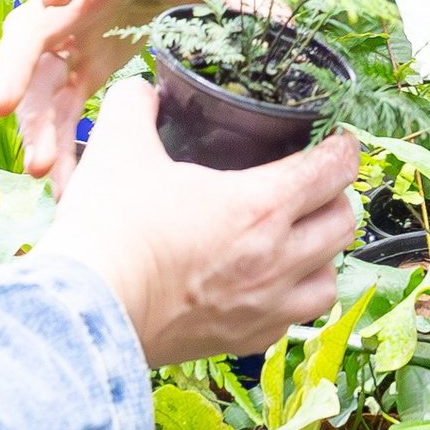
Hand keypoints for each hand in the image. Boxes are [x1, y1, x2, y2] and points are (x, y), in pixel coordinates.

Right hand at [0, 0, 266, 179]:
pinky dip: (59, 145)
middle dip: (18, 69)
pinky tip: (66, 189)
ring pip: (39, 81)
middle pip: (32, 30)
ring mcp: (69, 36)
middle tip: (3, 108)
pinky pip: (56, 111)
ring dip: (37, 124)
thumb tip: (291, 29)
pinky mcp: (76, 66)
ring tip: (44, 171)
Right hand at [43, 76, 359, 367]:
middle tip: (313, 183)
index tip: (335, 138)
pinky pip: (293, 320)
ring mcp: (264, 307)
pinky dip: (291, 298)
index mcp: (260, 206)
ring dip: (322, 254)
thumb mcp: (119, 147)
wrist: (86, 311)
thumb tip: (142, 90)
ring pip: (330, 278)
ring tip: (298, 237)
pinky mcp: (243, 340)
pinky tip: (266, 284)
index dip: (342, 147)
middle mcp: (276, 260)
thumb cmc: (109, 229)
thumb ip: (136, 105)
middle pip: (343, 224)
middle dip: (335, 198)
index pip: (334, 170)